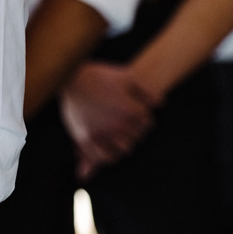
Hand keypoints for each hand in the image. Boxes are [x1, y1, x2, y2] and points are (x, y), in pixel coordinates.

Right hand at [59, 62, 156, 180]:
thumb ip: (147, 90)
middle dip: (135, 131)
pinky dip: (107, 156)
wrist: (72, 77)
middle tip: (128, 125)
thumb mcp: (127, 76)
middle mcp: (117, 125)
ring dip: (124, 145)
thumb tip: (160, 105)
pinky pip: (101, 157)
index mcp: (129, 110)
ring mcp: (100, 133)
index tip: (137, 114)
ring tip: (120, 137)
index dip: (145, 119)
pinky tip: (108, 148)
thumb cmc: (101, 76)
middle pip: (137, 139)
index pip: (147, 124)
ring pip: (123, 151)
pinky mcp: (85, 138)